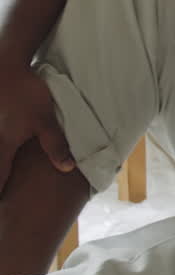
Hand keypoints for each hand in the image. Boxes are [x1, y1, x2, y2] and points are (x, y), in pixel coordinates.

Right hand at [0, 66, 74, 191]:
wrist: (6, 66)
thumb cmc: (26, 94)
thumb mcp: (44, 120)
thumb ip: (56, 145)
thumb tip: (67, 169)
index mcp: (3, 146)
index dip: (0, 195)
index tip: (2, 208)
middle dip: (0, 183)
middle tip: (5, 203)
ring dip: (2, 166)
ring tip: (6, 181)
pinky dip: (2, 150)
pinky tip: (6, 150)